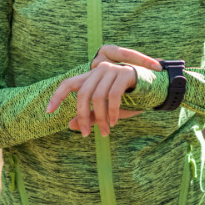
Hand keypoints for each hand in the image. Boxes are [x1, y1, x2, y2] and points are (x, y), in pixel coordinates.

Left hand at [46, 46, 160, 136]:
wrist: (156, 88)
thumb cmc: (130, 99)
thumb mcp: (107, 111)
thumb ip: (89, 115)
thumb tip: (69, 125)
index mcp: (91, 77)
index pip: (68, 84)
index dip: (56, 96)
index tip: (48, 112)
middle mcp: (99, 70)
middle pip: (82, 94)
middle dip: (83, 116)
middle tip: (86, 134)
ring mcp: (112, 70)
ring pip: (98, 97)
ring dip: (101, 118)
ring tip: (106, 131)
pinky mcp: (125, 73)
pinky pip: (113, 96)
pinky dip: (113, 111)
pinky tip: (115, 122)